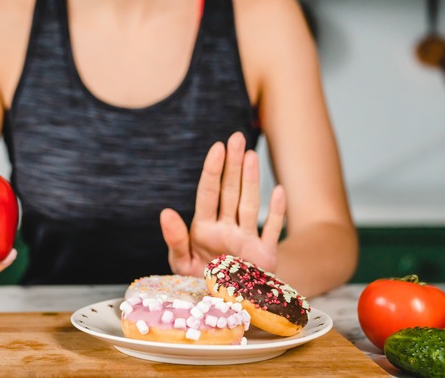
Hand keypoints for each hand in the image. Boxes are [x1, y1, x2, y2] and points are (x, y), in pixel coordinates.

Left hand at [160, 132, 285, 276]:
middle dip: (233, 165)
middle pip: (230, 191)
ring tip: (250, 155)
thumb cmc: (200, 281)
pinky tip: (278, 191)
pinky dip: (276, 212)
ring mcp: (246, 239)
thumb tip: (166, 212)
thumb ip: (175, 239)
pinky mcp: (264, 255)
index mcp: (204, 228)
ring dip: (251, 181)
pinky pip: (271, 230)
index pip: (208, 194)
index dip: (212, 171)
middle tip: (237, 138)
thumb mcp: (181, 263)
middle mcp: (226, 229)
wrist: (226, 307)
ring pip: (249, 204)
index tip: (217, 147)